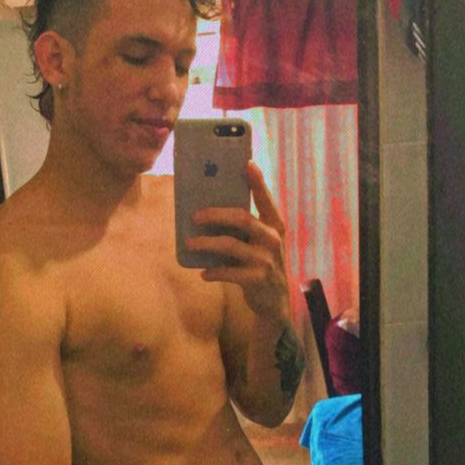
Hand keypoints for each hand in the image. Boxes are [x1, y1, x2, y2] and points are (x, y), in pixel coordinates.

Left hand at [187, 161, 288, 318]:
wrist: (275, 300)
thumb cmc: (260, 263)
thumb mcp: (259, 242)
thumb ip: (244, 227)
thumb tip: (207, 210)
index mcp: (274, 224)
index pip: (265, 198)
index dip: (257, 181)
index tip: (246, 163)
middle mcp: (273, 239)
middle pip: (242, 218)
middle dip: (215, 215)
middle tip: (194, 216)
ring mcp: (266, 260)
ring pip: (230, 245)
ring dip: (206, 243)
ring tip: (189, 243)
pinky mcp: (258, 279)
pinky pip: (229, 272)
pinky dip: (213, 272)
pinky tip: (203, 273)